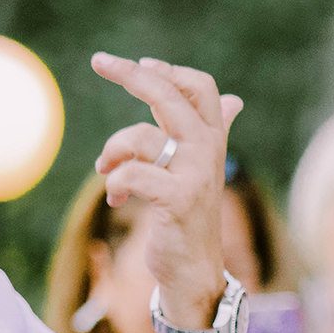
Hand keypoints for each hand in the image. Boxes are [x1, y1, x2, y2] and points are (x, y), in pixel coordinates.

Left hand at [89, 53, 243, 330]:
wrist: (194, 271)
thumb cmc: (190, 217)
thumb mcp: (199, 169)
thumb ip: (208, 131)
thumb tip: (234, 100)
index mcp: (212, 140)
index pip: (201, 87)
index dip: (169, 70)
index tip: (139, 64)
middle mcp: (208, 152)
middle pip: (169, 95)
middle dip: (131, 75)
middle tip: (100, 61)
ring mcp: (195, 176)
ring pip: (141, 138)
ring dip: (112, 151)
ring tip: (105, 169)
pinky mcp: (177, 201)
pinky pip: (131, 175)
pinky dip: (114, 185)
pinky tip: (116, 200)